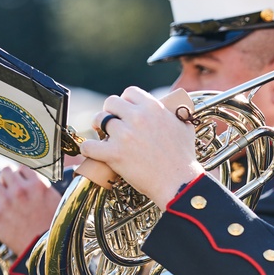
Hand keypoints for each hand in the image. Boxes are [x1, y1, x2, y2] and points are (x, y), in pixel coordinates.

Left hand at [0, 165, 61, 255]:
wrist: (48, 248)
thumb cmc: (55, 228)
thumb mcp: (57, 202)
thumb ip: (44, 190)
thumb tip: (35, 186)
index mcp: (38, 185)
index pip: (22, 168)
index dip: (19, 176)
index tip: (18, 183)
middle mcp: (21, 189)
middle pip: (5, 171)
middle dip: (5, 181)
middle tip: (6, 192)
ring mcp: (7, 201)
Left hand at [79, 87, 203, 209]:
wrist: (179, 182)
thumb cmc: (184, 157)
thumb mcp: (185, 128)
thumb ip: (176, 114)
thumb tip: (175, 109)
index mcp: (153, 108)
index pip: (130, 92)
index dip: (126, 101)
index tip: (125, 110)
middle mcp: (137, 117)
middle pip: (111, 102)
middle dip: (110, 111)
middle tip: (112, 123)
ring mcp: (124, 135)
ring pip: (99, 119)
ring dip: (99, 127)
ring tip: (103, 135)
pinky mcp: (114, 154)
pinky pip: (89, 145)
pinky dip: (88, 148)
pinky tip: (92, 150)